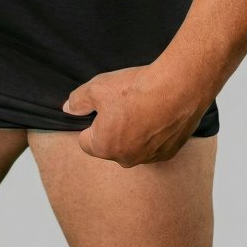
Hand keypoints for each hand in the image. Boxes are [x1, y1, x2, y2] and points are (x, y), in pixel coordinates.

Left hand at [61, 64, 207, 165]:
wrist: (177, 89)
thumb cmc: (135, 89)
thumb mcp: (96, 87)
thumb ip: (78, 100)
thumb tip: (69, 108)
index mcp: (104, 147)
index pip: (85, 141)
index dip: (90, 122)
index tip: (101, 108)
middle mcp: (126, 159)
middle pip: (110, 145)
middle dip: (112, 128)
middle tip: (122, 104)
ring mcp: (149, 158)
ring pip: (133, 146)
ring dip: (134, 131)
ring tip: (142, 106)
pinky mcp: (169, 153)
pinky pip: (153, 145)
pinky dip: (153, 133)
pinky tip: (158, 113)